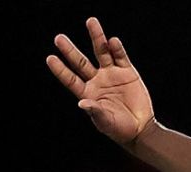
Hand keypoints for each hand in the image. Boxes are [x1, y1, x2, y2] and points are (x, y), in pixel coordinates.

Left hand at [47, 17, 154, 144]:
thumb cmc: (119, 129)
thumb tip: (82, 103)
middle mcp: (97, 81)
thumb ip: (95, 111)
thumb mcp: (105, 122)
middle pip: (81, 62)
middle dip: (70, 51)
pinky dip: (117, 49)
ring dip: (97, 37)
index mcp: (88, 94)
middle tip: (58, 38)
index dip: (60, 69)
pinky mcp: (127, 72)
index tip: (50, 58)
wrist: (140, 128)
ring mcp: (112, 74)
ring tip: (91, 21)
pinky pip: (120, 57)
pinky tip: (113, 41)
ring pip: (101, 52)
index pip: (71, 79)